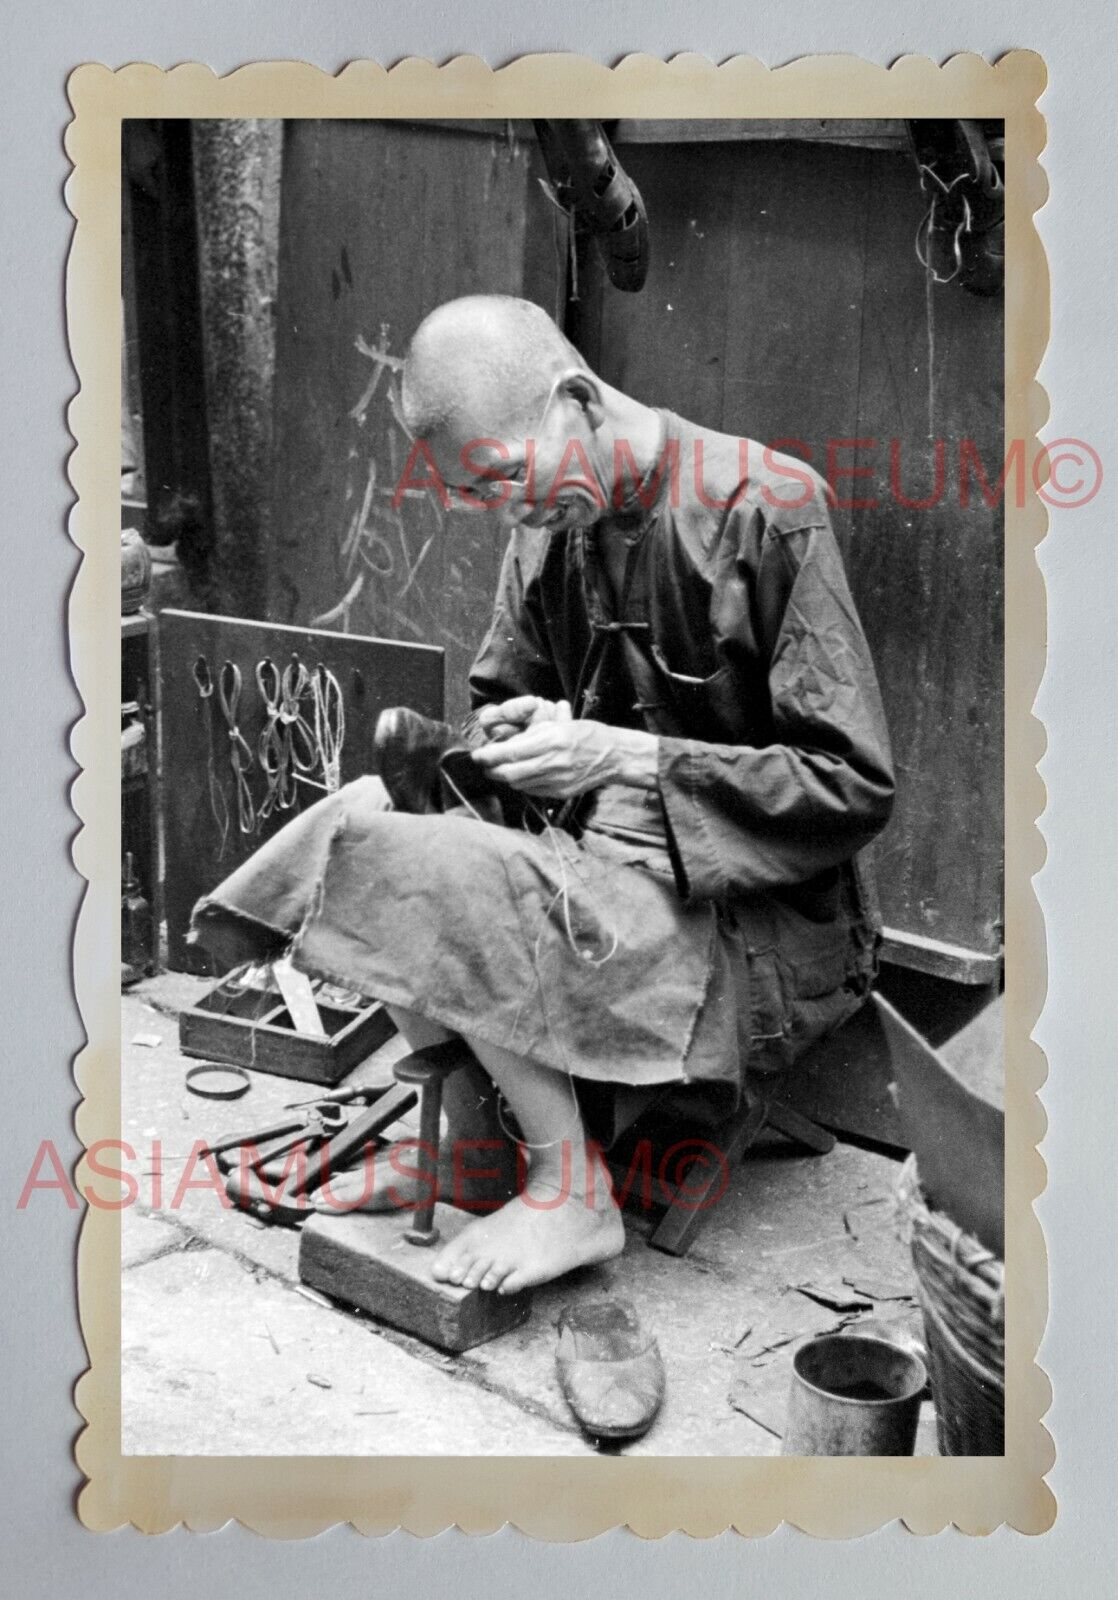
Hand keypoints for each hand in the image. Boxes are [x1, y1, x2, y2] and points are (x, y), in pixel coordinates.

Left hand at [472, 702, 658, 797]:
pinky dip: (521, 784)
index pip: (512, 752)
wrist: (614, 756)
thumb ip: (534, 735)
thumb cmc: (588, 735)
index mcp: (552, 741)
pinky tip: (520, 776)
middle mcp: (553, 762)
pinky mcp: (561, 793)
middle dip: (492, 770)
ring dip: (505, 778)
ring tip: (499, 770)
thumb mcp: (561, 725)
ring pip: (519, 784)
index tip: (478, 754)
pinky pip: (532, 791)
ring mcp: (558, 781)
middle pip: (510, 772)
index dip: (490, 755)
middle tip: (484, 764)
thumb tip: (508, 743)